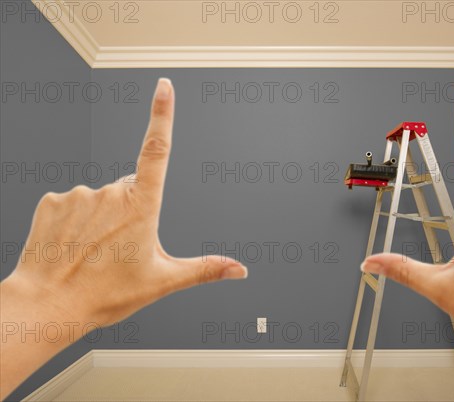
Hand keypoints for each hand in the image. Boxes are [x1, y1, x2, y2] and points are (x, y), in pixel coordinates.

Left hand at [0, 79, 246, 398]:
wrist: (48, 305)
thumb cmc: (105, 294)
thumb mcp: (162, 281)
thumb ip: (204, 269)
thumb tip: (240, 270)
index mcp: (141, 206)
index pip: (156, 149)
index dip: (162, 114)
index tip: (164, 86)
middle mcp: (111, 193)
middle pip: (130, 188)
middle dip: (131, 210)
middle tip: (121, 248)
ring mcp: (79, 194)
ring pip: (101, 197)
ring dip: (103, 218)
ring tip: (94, 252)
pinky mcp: (53, 201)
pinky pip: (73, 203)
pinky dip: (76, 220)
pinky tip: (73, 244)